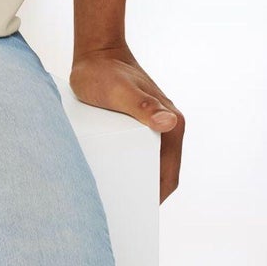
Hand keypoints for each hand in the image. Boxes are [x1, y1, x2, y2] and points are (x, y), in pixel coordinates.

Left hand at [70, 46, 183, 201]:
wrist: (94, 50)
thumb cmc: (105, 70)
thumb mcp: (119, 90)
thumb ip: (141, 104)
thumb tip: (169, 123)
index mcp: (171, 123)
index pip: (168, 174)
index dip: (156, 197)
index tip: (138, 215)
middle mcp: (166, 125)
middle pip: (159, 172)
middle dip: (144, 193)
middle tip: (121, 213)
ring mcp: (151, 124)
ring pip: (146, 162)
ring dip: (134, 180)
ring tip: (112, 199)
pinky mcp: (136, 122)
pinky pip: (135, 150)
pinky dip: (126, 165)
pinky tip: (108, 175)